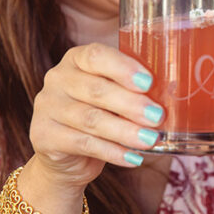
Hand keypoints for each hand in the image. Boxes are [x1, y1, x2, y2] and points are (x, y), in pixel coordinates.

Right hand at [26, 43, 164, 195]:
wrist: (68, 156)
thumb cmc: (101, 115)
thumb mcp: (115, 98)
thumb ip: (133, 91)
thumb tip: (171, 96)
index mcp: (76, 59)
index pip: (96, 56)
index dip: (123, 68)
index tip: (149, 82)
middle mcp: (57, 78)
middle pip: (96, 90)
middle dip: (131, 104)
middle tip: (157, 116)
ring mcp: (47, 107)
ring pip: (91, 119)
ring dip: (125, 131)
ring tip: (151, 140)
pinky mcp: (43, 135)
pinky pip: (83, 144)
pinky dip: (112, 152)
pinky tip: (134, 157)